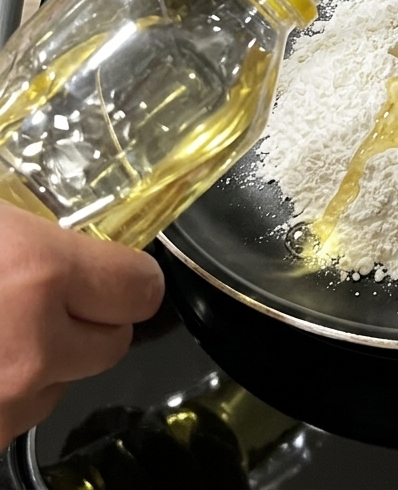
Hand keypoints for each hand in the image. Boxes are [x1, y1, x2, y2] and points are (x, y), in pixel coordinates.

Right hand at [0, 203, 164, 448]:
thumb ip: (37, 227)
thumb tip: (75, 225)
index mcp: (37, 274)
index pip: (141, 285)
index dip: (131, 278)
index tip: (116, 269)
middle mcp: (32, 346)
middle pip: (113, 343)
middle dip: (93, 321)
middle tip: (50, 298)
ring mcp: (6, 403)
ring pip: (64, 384)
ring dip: (46, 363)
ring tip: (2, 328)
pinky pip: (17, 416)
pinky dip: (6, 394)